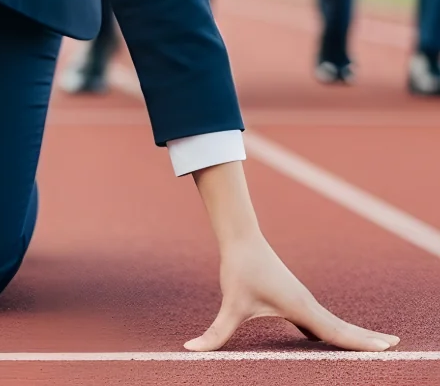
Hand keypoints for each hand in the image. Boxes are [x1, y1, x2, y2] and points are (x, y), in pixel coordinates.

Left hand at [187, 230, 398, 351]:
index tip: (387, 349)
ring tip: (377, 347)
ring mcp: (302, 301)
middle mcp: (307, 304)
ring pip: (333, 323)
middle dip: (367, 339)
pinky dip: (333, 330)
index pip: (336, 332)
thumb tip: (191, 349)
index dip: (360, 343)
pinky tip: (331, 340)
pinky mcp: (293, 298)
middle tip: (396, 348)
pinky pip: (320, 320)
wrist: (240, 237)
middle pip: (342, 327)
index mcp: (301, 308)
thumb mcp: (229, 305)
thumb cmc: (238, 268)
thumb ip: (215, 333)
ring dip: (353, 335)